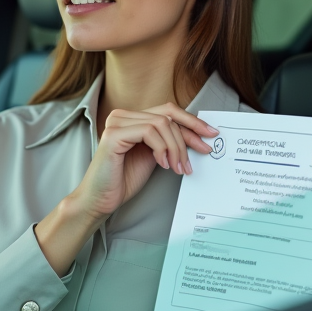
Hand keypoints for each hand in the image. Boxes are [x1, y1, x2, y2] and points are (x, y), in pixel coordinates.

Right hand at [36, 103, 216, 274]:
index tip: (210, 134)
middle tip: (202, 152)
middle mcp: (123, 115)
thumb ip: (169, 141)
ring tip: (178, 167)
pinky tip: (164, 164)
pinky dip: (162, 148)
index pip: (168, 111)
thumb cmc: (124, 179)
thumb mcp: (155, 156)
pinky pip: (149, 131)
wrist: (101, 200)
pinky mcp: (113, 134)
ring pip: (162, 123)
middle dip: (189, 135)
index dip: (192, 122)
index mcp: (132, 118)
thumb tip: (197, 135)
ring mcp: (116, 122)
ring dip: (176, 147)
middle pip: (168, 115)